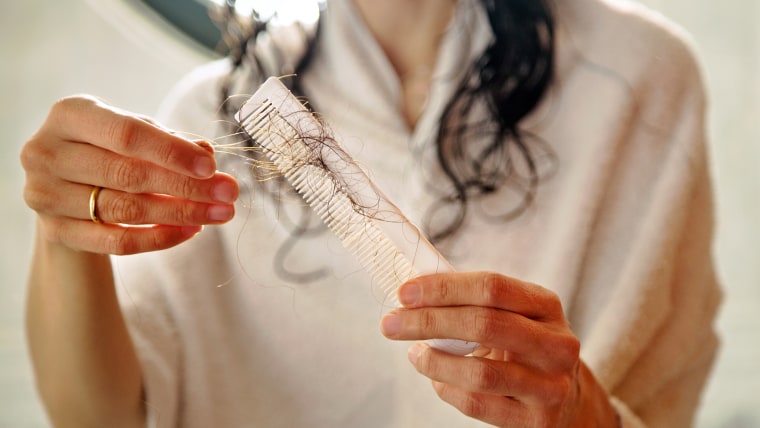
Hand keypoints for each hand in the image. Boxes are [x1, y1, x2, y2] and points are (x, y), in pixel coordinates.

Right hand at [21, 95, 238, 254]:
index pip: (126, 135)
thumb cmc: (109, 149)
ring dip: (181, 213)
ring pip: (125, 210)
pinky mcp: (57, 232)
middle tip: (229, 193)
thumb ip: (169, 140)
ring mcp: (46, 195)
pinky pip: (117, 242)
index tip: (212, 166)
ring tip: (219, 213)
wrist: (65, 186)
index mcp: (69, 115)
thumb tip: (208, 152)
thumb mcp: (136, 135)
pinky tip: (192, 230)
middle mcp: (47, 152)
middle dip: (186, 186)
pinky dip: (160, 237)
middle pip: (128, 175)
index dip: (172, 152)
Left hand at [380, 272, 617, 426]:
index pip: (492, 287)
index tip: (405, 293)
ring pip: (480, 372)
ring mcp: (550, 386)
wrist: (567, 397)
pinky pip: (478, 404)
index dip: (444, 288)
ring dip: (434, 361)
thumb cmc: (522, 345)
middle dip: (429, 321)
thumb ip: (472, 302)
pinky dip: (446, 389)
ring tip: (414, 353)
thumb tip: (413, 295)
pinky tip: (436, 378)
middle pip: (485, 324)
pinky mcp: (536, 421)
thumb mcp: (512, 315)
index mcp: (546, 305)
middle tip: (391, 323)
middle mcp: (556, 344)